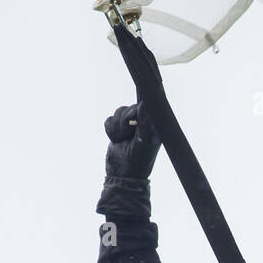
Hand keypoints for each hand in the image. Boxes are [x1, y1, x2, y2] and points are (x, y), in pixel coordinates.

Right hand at [96, 102, 161, 218]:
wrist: (122, 176)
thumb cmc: (138, 161)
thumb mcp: (144, 142)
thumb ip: (145, 122)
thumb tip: (144, 104)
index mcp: (153, 124)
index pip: (149, 104)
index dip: (144, 96)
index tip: (142, 86)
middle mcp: (142, 122)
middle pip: (129, 107)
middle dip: (125, 120)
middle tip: (128, 133)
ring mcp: (129, 125)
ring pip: (118, 113)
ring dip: (117, 128)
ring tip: (122, 140)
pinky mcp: (117, 129)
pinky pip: (109, 120)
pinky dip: (110, 130)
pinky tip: (116, 140)